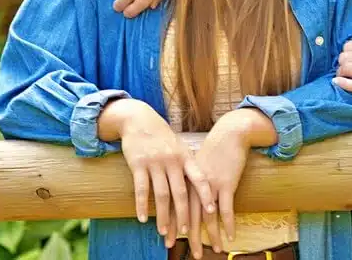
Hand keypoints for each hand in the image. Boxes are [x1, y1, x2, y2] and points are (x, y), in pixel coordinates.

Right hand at [98, 99, 214, 246]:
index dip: (206, 196)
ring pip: (161, 194)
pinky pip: (141, 188)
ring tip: (163, 231)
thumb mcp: (179, 146)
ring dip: (162, 215)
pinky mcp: (138, 164)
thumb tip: (203, 183)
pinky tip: (142, 218)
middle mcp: (172, 160)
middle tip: (184, 232)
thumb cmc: (162, 136)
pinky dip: (142, 205)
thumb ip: (189, 164)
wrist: (139, 119)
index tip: (212, 212)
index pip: (199, 178)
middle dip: (183, 215)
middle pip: (180, 192)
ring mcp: (155, 162)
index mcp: (185, 157)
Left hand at [187, 108, 275, 257]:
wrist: (229, 134)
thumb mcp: (195, 164)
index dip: (172, 225)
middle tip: (188, 253)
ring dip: (211, 236)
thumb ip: (187, 179)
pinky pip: (226, 210)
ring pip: (207, 217)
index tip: (168, 240)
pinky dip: (228, 225)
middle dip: (187, 236)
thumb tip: (182, 196)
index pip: (175, 207)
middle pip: (189, 216)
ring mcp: (210, 185)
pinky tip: (230, 237)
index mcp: (184, 180)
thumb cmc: (213, 150)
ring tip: (214, 250)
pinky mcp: (226, 184)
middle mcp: (194, 185)